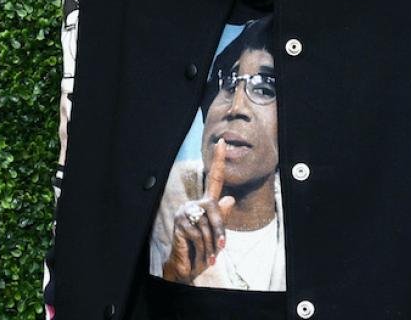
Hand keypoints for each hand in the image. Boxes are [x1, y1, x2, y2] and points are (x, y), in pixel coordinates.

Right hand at [162, 139, 235, 283]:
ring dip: (210, 246)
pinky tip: (197, 256)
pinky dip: (202, 249)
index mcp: (206, 203)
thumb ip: (223, 219)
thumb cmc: (203, 251)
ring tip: (207, 257)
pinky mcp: (180, 223)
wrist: (186, 268)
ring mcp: (186, 212)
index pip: (215, 178)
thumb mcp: (217, 236)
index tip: (222, 141)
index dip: (218, 160)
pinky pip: (198, 235)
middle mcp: (195, 203)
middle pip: (215, 211)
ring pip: (207, 227)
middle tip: (221, 248)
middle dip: (220, 231)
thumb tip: (230, 199)